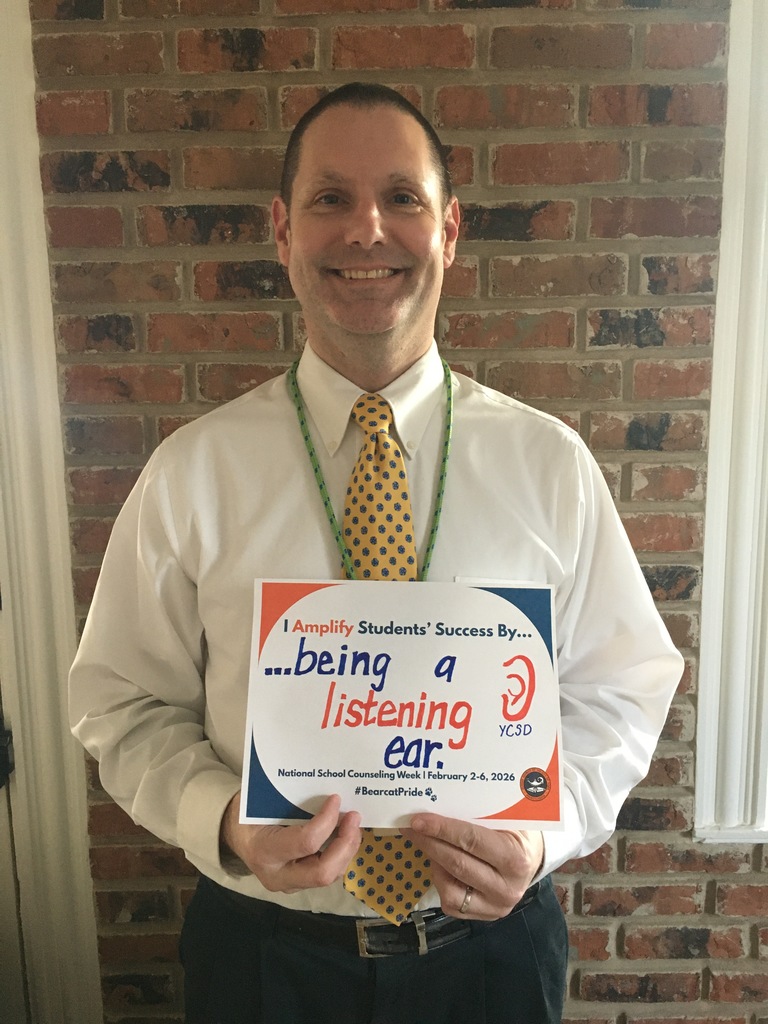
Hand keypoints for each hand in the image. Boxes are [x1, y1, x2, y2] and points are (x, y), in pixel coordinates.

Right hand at [221, 793, 360, 893]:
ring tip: (353, 825)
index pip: (305, 842)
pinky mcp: (299, 885)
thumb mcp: (264, 804)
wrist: (236, 836)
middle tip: (354, 817)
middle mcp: (277, 876)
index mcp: (265, 851)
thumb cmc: (250, 814)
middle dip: (345, 845)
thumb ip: (294, 803)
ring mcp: (289, 885)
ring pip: (329, 876)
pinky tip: (345, 835)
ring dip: (347, 849)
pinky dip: (341, 854)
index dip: (327, 821)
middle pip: (322, 872)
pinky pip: (327, 873)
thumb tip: (329, 792)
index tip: (336, 799)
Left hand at [403, 814, 542, 920]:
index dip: (442, 829)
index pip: (471, 841)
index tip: (418, 820)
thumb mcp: (507, 818)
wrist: (533, 858)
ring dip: (433, 864)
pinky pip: (452, 904)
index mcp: (515, 858)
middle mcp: (507, 887)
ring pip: (450, 890)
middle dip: (429, 843)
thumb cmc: (517, 832)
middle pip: (457, 864)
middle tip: (410, 827)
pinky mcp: (485, 917)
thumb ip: (479, 815)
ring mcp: (496, 906)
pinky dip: (440, 882)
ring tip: (427, 844)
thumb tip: (438, 804)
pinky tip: (439, 864)